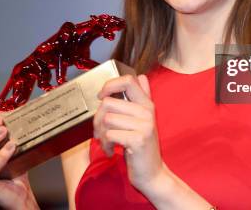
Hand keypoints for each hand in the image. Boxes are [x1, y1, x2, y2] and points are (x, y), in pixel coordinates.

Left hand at [94, 74, 166, 192]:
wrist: (152, 174)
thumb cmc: (142, 147)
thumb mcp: (143, 119)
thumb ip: (142, 97)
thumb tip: (141, 77)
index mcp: (147, 103)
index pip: (128, 80)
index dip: (110, 84)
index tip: (101, 96)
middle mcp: (147, 111)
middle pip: (108, 102)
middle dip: (97, 119)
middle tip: (101, 131)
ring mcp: (144, 125)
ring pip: (107, 118)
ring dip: (101, 134)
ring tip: (107, 142)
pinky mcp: (138, 139)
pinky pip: (110, 134)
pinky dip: (105, 145)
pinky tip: (111, 151)